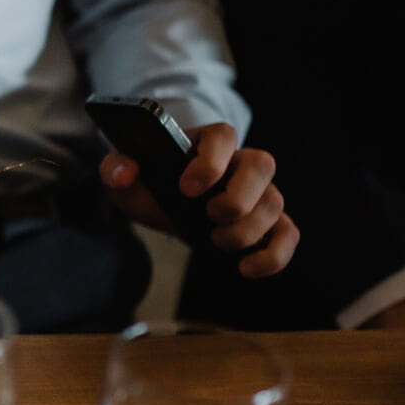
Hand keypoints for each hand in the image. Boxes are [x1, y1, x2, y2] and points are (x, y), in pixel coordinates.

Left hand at [100, 122, 298, 278]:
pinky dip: (275, 255)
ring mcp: (258, 192)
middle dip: (237, 198)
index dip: (211, 161)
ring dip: (247, 230)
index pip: (223, 136)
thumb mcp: (127, 174)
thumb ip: (116, 169)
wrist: (166, 203)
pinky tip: (246, 268)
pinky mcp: (267, 223)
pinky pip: (288, 234)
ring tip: (215, 242)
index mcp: (207, 142)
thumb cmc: (151, 182)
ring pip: (275, 203)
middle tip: (209, 216)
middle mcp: (240, 163)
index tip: (186, 188)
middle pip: (262, 165)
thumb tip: (122, 173)